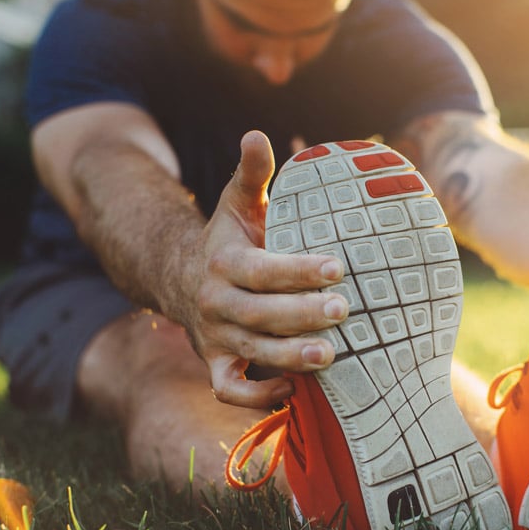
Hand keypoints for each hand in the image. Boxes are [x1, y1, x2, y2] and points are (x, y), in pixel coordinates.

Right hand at [171, 131, 349, 408]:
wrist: (183, 280)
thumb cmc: (229, 239)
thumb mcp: (238, 204)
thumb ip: (252, 174)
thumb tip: (256, 133)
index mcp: (224, 262)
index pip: (262, 269)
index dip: (298, 270)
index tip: (338, 268)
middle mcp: (217, 302)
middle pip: (260, 313)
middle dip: (302, 315)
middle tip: (345, 311)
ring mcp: (216, 338)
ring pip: (251, 353)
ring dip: (290, 358)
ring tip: (331, 355)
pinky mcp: (217, 366)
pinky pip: (230, 390)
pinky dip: (257, 396)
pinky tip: (293, 388)